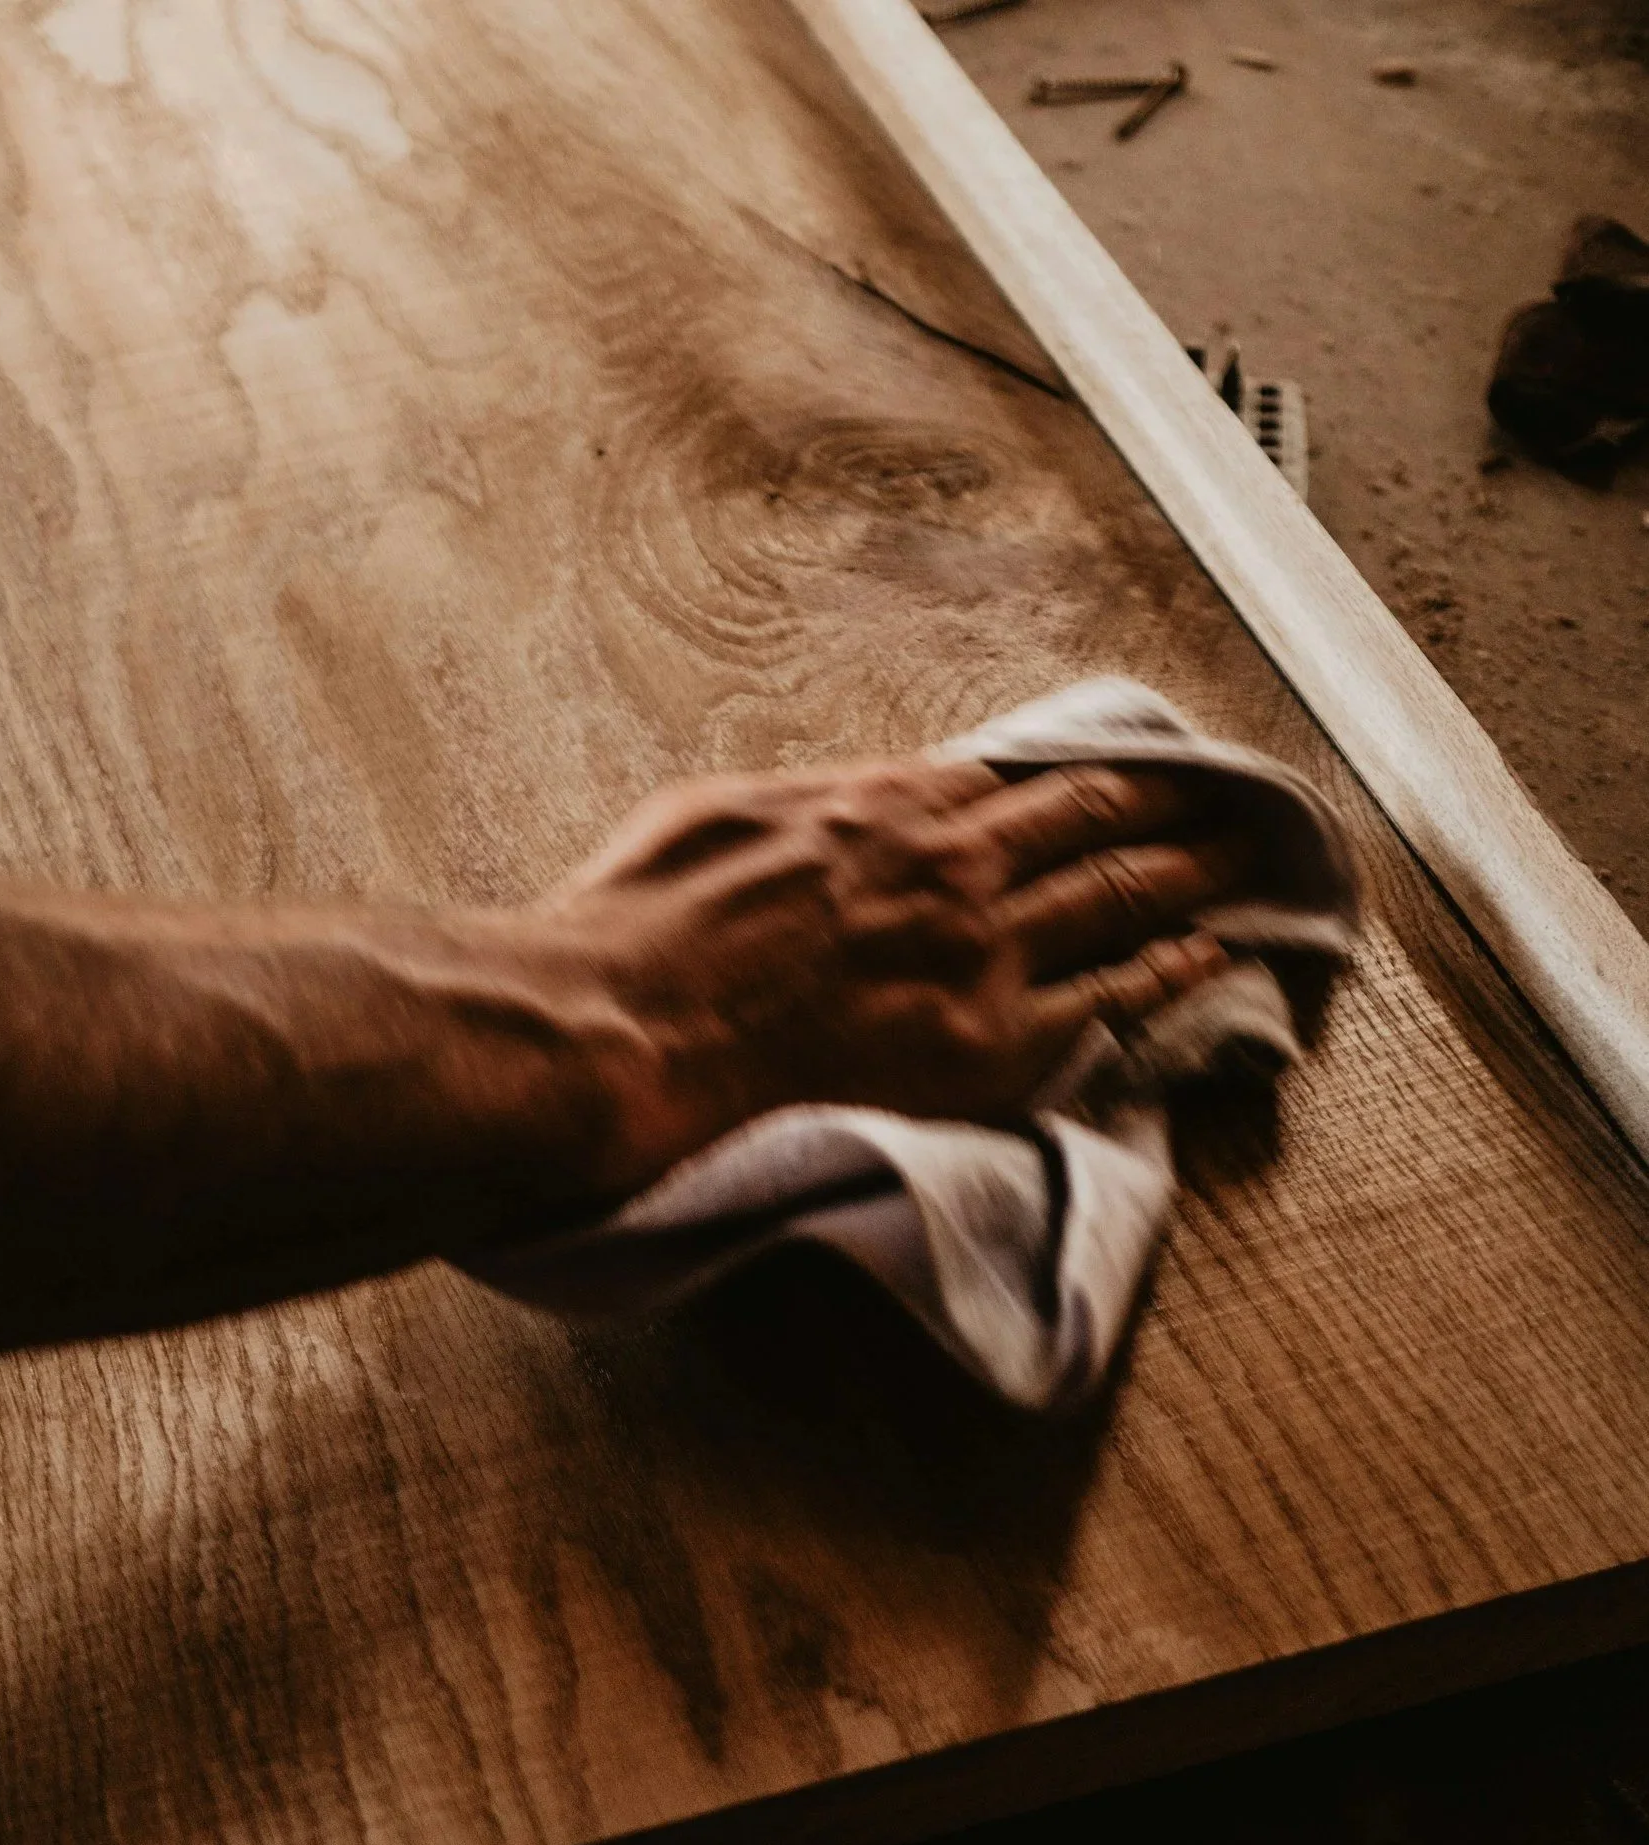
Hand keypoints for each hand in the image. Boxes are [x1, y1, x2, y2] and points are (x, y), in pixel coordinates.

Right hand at [535, 754, 1240, 1189]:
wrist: (628, 1031)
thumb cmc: (645, 929)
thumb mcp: (717, 814)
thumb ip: (811, 801)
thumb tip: (855, 799)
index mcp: (884, 803)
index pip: (1017, 776)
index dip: (1086, 770)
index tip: (1129, 768)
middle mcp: (951, 865)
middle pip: (1092, 818)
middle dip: (1169, 802)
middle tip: (1229, 796)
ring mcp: (979, 952)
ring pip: (1121, 894)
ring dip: (1195, 871)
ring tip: (1249, 857)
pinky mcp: (988, 1043)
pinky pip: (1111, 1001)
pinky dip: (1172, 970)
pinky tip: (1213, 954)